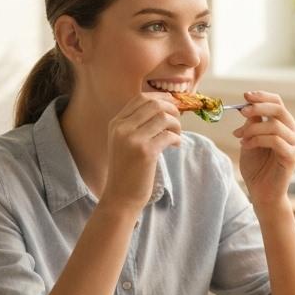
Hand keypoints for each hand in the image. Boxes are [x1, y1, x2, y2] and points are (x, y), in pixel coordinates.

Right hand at [99, 94, 181, 212]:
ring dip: (176, 124)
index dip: (161, 99)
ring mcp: (132, 139)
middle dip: (172, 109)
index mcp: (116, 123)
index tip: (172, 106)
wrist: (120, 197)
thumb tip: (166, 106)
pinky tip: (175, 145)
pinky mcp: (145, 152)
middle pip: (154, 104)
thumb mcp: (125, 142)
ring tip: (176, 135)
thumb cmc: (127, 170)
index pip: (141, 98)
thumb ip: (138, 124)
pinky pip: (168, 135)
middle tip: (177, 122)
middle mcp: (122, 128)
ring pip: (163, 117)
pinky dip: (176, 138)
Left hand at [232, 91, 294, 207]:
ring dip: (252, 129)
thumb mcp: (249, 140)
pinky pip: (274, 140)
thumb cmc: (256, 168)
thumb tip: (248, 106)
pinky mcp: (292, 156)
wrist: (261, 193)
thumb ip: (252, 124)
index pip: (277, 103)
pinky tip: (245, 145)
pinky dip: (256, 140)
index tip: (245, 96)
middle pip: (278, 110)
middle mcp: (294, 132)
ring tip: (239, 137)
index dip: (262, 97)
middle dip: (258, 107)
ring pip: (274, 126)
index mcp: (285, 126)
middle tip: (242, 111)